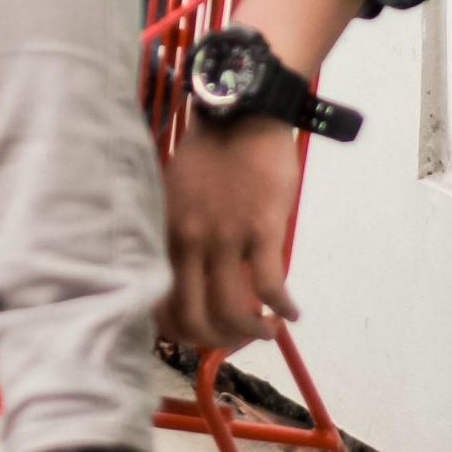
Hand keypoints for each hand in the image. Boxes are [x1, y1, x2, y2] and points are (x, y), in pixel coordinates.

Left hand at [157, 117, 301, 350]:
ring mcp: (225, 237)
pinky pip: (269, 285)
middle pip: (193, 317)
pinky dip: (281, 308)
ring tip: (267, 330)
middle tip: (235, 339)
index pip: (160, 301)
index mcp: (166, 234)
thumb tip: (186, 269)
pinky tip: (290, 313)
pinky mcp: (261, 229)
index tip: (199, 333)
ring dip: (251, 332)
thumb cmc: (209, 150)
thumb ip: (177, 232)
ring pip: (231, 310)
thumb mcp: (176, 193)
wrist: (241, 112)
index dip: (180, 330)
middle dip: (215, 340)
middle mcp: (190, 242)